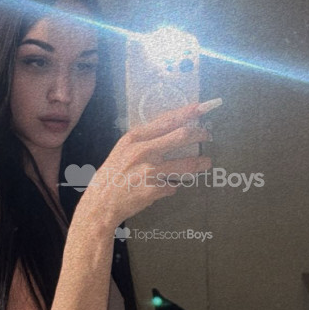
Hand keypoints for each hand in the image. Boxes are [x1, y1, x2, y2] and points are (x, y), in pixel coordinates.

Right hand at [80, 99, 215, 228]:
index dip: (186, 112)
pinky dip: (172, 187)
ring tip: (206, 162)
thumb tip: (172, 130)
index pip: (166, 120)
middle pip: (181, 136)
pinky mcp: (154, 190)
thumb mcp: (124, 150)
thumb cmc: (112, 175)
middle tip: (207, 135)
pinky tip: (167, 188)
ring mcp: (150, 171)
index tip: (201, 106)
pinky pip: (173, 186)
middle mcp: (143, 151)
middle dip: (199, 134)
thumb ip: (145, 140)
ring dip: (200, 163)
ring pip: (186, 164)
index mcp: (134, 138)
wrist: (101, 203)